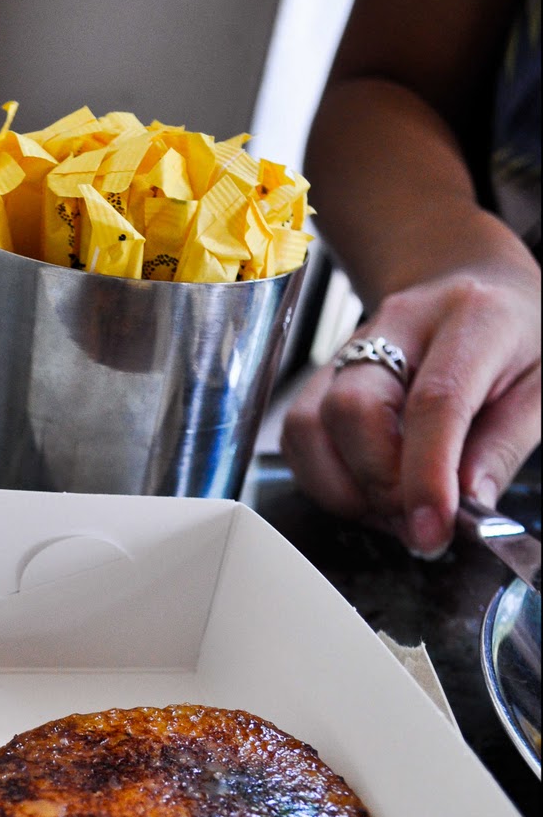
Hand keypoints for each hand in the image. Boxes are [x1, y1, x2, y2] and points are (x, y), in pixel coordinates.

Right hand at [281, 260, 540, 556]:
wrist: (474, 284)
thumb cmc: (515, 338)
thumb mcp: (541, 389)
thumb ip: (504, 448)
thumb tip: (465, 509)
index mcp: (473, 318)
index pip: (434, 402)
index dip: (426, 477)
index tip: (430, 532)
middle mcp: (399, 325)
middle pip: (353, 409)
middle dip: (378, 486)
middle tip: (416, 522)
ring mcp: (350, 347)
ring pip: (311, 427)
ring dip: (345, 489)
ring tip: (392, 509)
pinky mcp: (322, 376)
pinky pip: (298, 438)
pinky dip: (325, 481)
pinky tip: (367, 491)